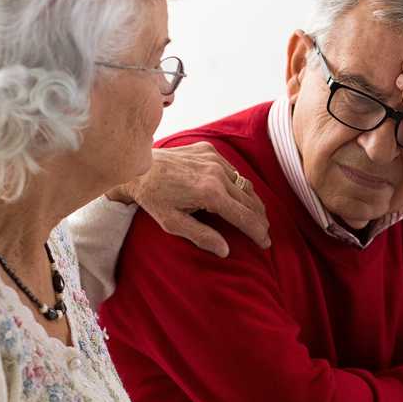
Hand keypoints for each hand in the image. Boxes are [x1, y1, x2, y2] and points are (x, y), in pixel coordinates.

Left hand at [106, 142, 270, 257]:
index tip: (265, 244)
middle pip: (250, 200)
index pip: (244, 216)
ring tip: (256, 216)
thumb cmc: (153, 198)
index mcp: (210, 193)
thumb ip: (201, 237)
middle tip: (264, 233)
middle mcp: (217, 173)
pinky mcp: (209, 150)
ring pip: (245, 184)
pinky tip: (236, 195)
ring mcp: (215, 159)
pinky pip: (232, 170)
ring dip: (252, 202)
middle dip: (260, 219)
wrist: (137, 167)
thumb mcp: (172, 223)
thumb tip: (225, 251)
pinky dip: (238, 184)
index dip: (258, 232)